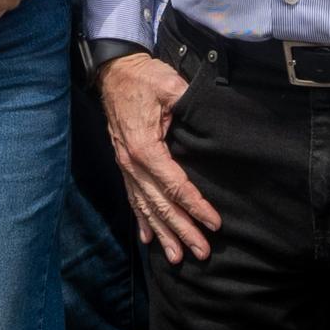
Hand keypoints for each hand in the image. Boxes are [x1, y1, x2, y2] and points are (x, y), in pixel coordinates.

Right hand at [97, 54, 221, 263]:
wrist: (115, 72)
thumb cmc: (145, 78)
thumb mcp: (171, 87)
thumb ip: (189, 105)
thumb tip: (212, 123)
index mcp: (145, 148)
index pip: (175, 186)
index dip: (196, 206)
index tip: (214, 223)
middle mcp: (132, 163)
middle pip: (160, 205)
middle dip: (181, 230)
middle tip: (201, 252)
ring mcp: (125, 166)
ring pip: (145, 207)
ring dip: (162, 233)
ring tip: (176, 258)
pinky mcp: (124, 164)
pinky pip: (133, 198)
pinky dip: (141, 220)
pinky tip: (148, 239)